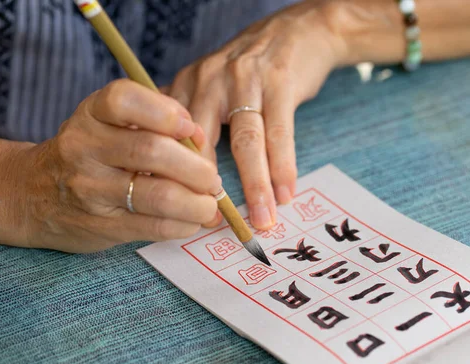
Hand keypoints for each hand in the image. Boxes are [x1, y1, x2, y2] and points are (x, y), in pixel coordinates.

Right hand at [0, 79, 220, 252]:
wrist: (32, 195)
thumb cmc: (90, 154)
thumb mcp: (108, 126)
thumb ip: (153, 125)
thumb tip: (200, 139)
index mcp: (92, 114)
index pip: (125, 100)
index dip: (166, 112)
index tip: (190, 127)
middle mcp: (85, 147)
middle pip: (152, 151)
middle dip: (196, 168)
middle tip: (212, 179)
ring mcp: (90, 189)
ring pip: (158, 195)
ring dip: (197, 203)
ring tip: (209, 204)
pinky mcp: (101, 225)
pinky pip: (154, 226)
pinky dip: (184, 225)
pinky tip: (192, 221)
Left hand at [168, 0, 347, 228]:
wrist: (296, 31)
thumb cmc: (251, 70)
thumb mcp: (212, 84)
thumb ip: (193, 120)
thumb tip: (174, 171)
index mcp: (187, 86)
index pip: (172, 141)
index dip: (177, 181)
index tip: (184, 214)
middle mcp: (210, 81)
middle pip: (204, 146)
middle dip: (211, 191)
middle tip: (217, 225)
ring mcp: (246, 80)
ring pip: (246, 143)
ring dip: (256, 187)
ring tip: (262, 221)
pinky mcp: (280, 82)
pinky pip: (280, 133)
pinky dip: (283, 168)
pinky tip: (286, 193)